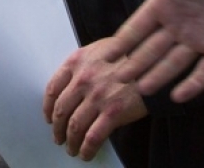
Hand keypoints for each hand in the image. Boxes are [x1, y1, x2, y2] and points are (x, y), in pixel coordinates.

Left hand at [43, 37, 147, 160]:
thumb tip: (71, 86)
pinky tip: (85, 154)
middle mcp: (83, 78)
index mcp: (78, 61)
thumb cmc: (131, 55)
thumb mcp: (103, 48)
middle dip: (57, 128)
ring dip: (70, 142)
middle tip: (59, 137)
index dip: (47, 107)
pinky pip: (92, 137)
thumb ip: (84, 63)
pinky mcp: (113, 112)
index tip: (48, 117)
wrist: (156, 64)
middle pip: (61, 110)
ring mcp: (97, 96)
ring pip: (74, 126)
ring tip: (72, 148)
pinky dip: (86, 149)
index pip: (52, 88)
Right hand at [111, 0, 203, 102]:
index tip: (105, 56)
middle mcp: (179, 24)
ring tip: (142, 89)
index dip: (122, 41)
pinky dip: (194, 84)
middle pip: (152, 49)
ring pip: (174, 63)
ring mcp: (200, 38)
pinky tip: (179, 96)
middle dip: (135, 64)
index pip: (138, 27)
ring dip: (159, 76)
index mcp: (166, 2)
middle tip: (118, 79)